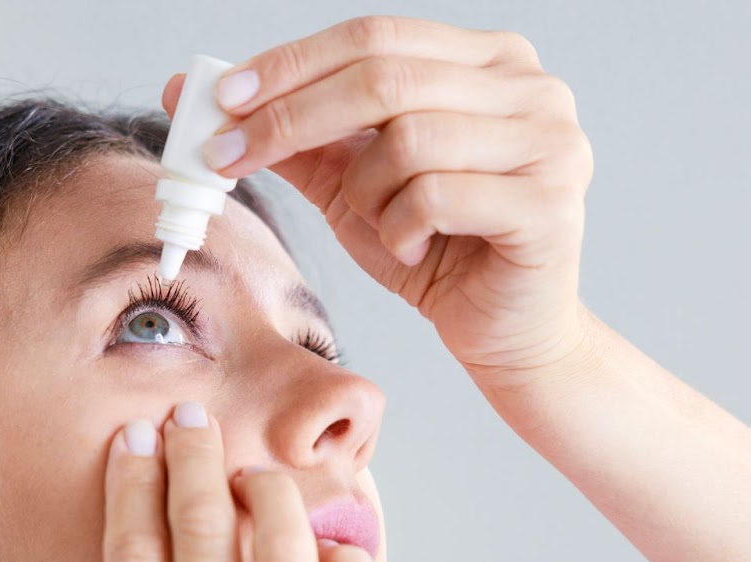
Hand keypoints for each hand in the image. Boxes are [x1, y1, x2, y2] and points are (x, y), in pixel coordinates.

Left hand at [161, 15, 596, 382]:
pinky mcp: (549, 204)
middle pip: (385, 77)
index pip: (375, 36)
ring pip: (408, 140)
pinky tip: (413, 250)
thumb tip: (198, 94)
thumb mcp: (354, 185)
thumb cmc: (439, 254)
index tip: (223, 100)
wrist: (508, 336)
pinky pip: (436, 195)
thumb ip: (297, 137)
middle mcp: (533, 87)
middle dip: (291, 118)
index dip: (293, 63)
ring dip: (365, 192)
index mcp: (490, 61)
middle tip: (229, 156)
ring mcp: (551, 143)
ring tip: (378, 225)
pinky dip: (402, 228)